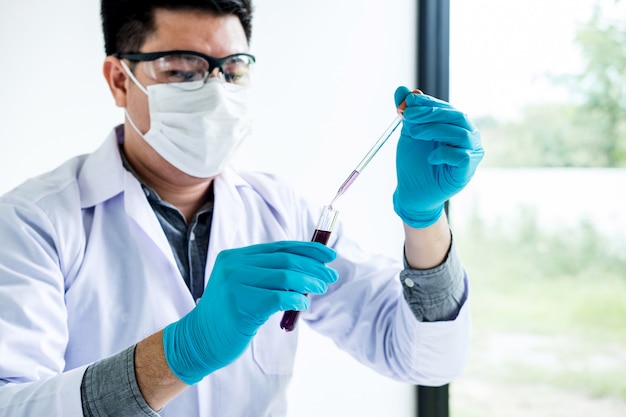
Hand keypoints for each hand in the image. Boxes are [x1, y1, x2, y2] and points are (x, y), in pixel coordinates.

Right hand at [162, 241, 337, 384]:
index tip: (328, 255)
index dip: (307, 249)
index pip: (279, 247)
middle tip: (331, 276)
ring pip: (285, 276)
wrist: (199, 340)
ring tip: (321, 288)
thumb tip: (307, 270)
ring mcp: (236, 284)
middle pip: (285, 259)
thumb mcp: (242, 286)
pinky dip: (297, 299)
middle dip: (313, 266)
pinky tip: (303, 304)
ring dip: (309, 282)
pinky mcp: (241, 305)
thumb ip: (266, 274)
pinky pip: (280, 297)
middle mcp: (234, 265)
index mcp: (235, 257)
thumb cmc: (228, 315)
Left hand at [393, 86, 482, 227]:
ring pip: (460, 133)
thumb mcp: (409, 134)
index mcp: (455, 126)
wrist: (412, 192)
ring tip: (414, 133)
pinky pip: (462, 156)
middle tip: (408, 115)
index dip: (428, 102)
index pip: (447, 108)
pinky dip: (444, 153)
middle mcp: (468, 137)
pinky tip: (430, 157)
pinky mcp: (467, 171)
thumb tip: (400, 90)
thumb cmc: (414, 163)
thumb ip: (408, 114)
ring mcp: (471, 154)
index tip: (408, 101)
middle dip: (430, 113)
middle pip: (457, 116)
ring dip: (435, 129)